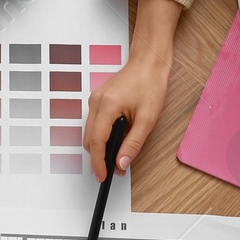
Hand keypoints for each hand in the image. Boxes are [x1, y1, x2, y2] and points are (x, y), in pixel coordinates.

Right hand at [84, 56, 168, 181]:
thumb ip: (133, 143)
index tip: (102, 177)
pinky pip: (95, 124)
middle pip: (89, 140)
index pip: (96, 142)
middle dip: (99, 158)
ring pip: (91, 133)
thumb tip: (121, 163)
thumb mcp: (147, 118)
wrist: (149, 62)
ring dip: (101, 148)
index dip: (98, 163)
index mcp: (107, 106)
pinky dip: (102, 136)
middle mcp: (96, 102)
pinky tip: (116, 140)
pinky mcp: (98, 100)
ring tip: (118, 157)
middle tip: (115, 170)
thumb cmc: (150, 84)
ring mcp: (95, 100)